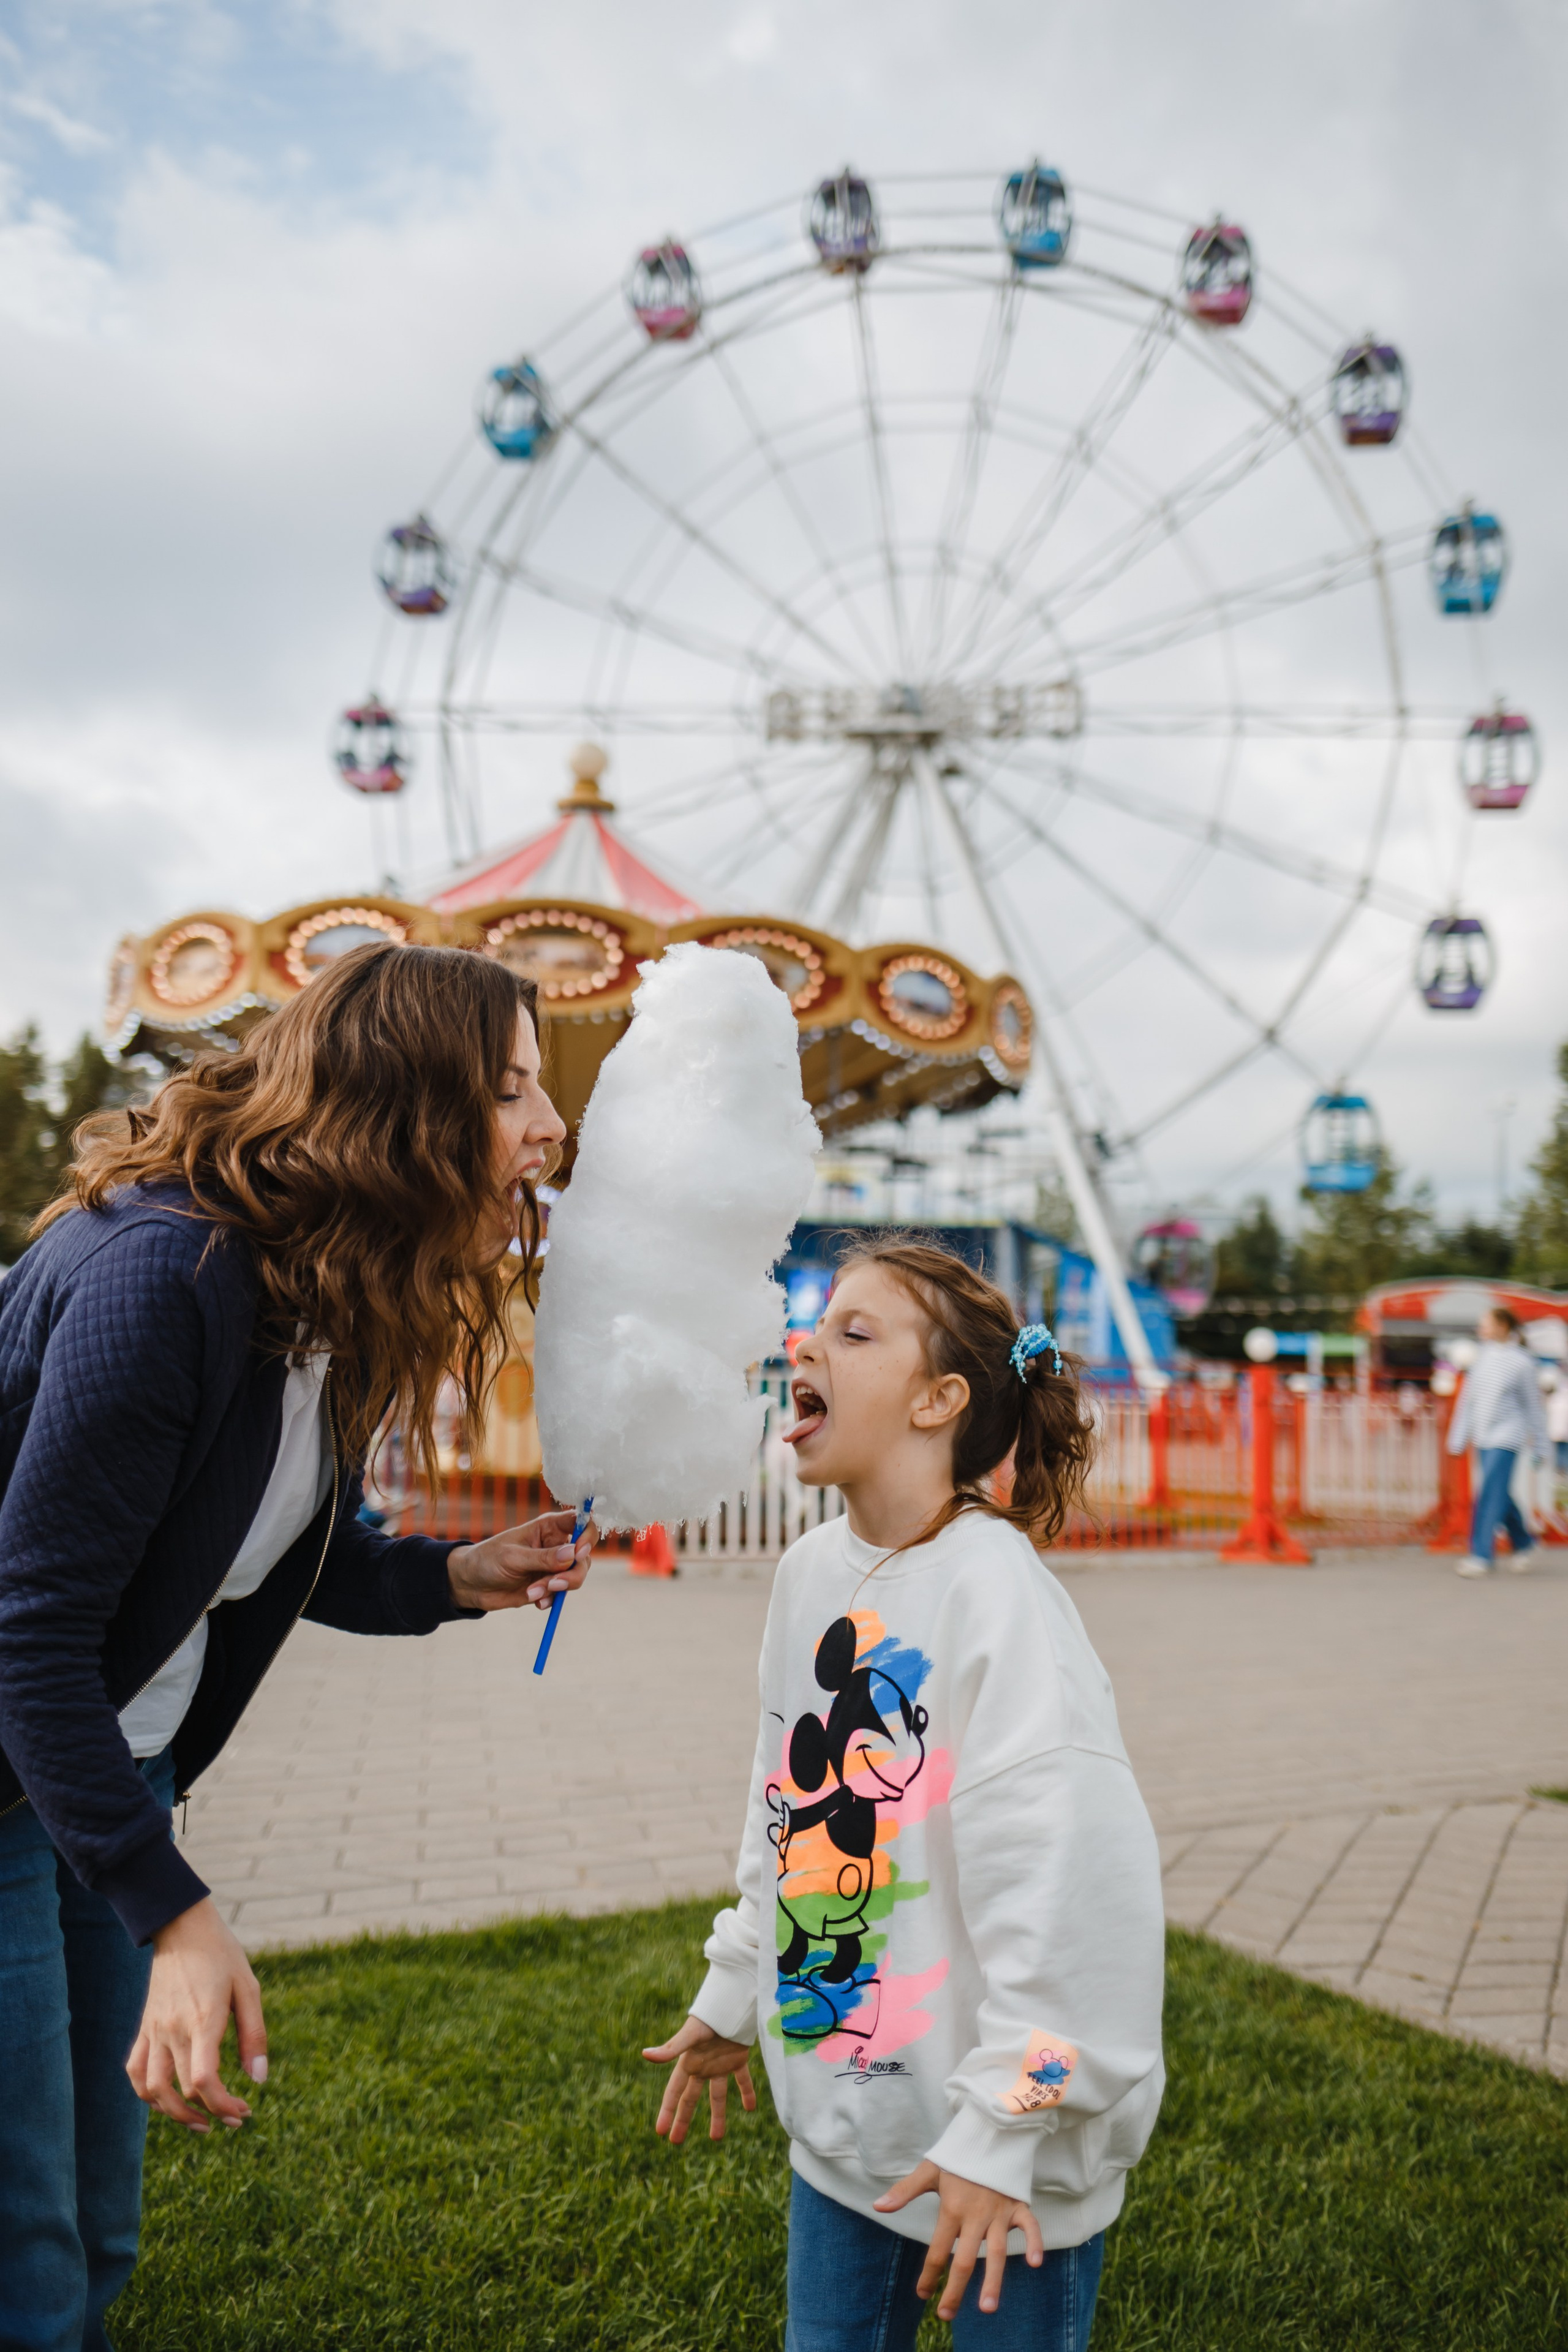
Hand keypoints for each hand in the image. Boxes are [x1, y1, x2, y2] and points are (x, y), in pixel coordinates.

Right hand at [127, 1897, 265, 2133]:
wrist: (182, 1927)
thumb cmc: (222, 1955)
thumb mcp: (248, 1989)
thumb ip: (253, 2035)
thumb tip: (259, 2079)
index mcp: (204, 2020)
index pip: (205, 2080)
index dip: (223, 2105)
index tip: (243, 2111)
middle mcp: (174, 2030)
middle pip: (184, 2090)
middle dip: (211, 2112)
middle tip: (236, 2114)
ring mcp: (154, 2030)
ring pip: (153, 2089)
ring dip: (174, 2114)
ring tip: (199, 2122)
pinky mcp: (144, 2027)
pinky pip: (135, 2070)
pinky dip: (146, 2094)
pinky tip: (166, 2101)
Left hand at [447, 1509, 595, 1612]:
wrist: (471, 1585)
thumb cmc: (487, 1560)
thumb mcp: (513, 1557)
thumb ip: (543, 1557)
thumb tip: (573, 1554)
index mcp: (548, 1527)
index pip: (580, 1522)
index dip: (587, 1534)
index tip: (579, 1550)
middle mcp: (555, 1545)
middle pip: (583, 1555)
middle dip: (572, 1572)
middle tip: (553, 1584)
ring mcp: (553, 1566)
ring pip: (576, 1576)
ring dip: (558, 1588)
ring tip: (533, 1593)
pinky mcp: (548, 1585)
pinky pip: (562, 1593)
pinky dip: (551, 1599)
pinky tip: (535, 1601)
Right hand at [643, 2014, 756, 2143]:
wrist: (733, 2001)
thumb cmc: (708, 2016)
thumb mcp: (690, 2035)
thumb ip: (671, 2048)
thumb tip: (645, 2055)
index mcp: (688, 2062)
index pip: (674, 2092)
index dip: (667, 2112)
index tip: (660, 2132)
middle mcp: (702, 2066)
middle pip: (690, 2098)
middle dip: (683, 2119)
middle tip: (675, 2141)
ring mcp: (720, 2064)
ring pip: (717, 2095)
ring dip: (718, 2116)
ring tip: (717, 2138)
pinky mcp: (738, 2059)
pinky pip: (742, 2080)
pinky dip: (747, 2093)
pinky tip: (750, 2108)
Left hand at [875, 2160, 1043, 2320]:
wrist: (989, 2130)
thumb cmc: (958, 2155)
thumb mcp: (929, 2170)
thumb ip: (904, 2191)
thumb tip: (877, 2207)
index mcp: (952, 2208)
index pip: (937, 2250)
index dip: (929, 2275)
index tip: (923, 2295)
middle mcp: (976, 2214)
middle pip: (965, 2259)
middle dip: (956, 2290)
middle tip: (946, 2315)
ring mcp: (999, 2211)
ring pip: (997, 2252)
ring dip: (993, 2280)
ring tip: (988, 2308)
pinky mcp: (1018, 2205)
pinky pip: (1030, 2226)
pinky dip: (1034, 2242)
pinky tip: (1035, 2263)